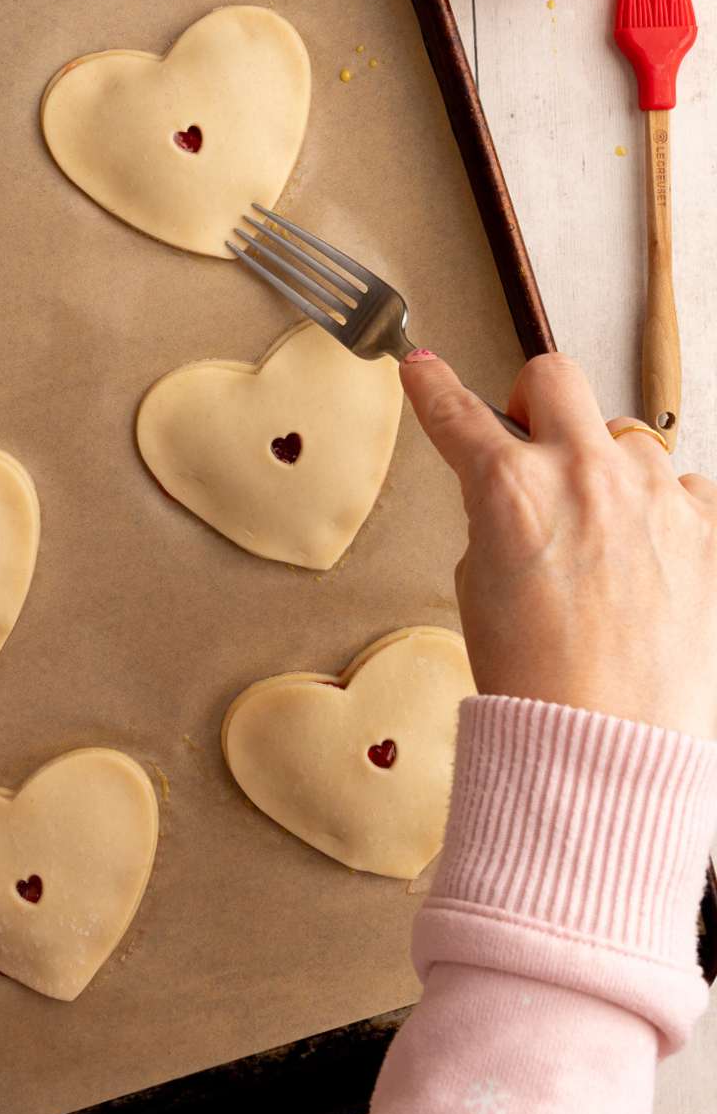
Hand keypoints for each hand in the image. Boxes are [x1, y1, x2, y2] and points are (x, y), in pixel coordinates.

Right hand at [400, 350, 716, 738]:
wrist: (605, 744)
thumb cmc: (535, 680)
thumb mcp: (477, 586)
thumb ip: (493, 518)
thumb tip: (512, 492)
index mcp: (510, 487)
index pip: (456, 414)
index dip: (432, 387)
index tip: (424, 370)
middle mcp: (585, 473)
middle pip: (555, 377)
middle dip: (534, 401)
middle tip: (531, 441)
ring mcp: (654, 495)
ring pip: (627, 439)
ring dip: (607, 470)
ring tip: (604, 542)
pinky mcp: (708, 527)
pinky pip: (683, 487)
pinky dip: (662, 513)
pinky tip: (649, 564)